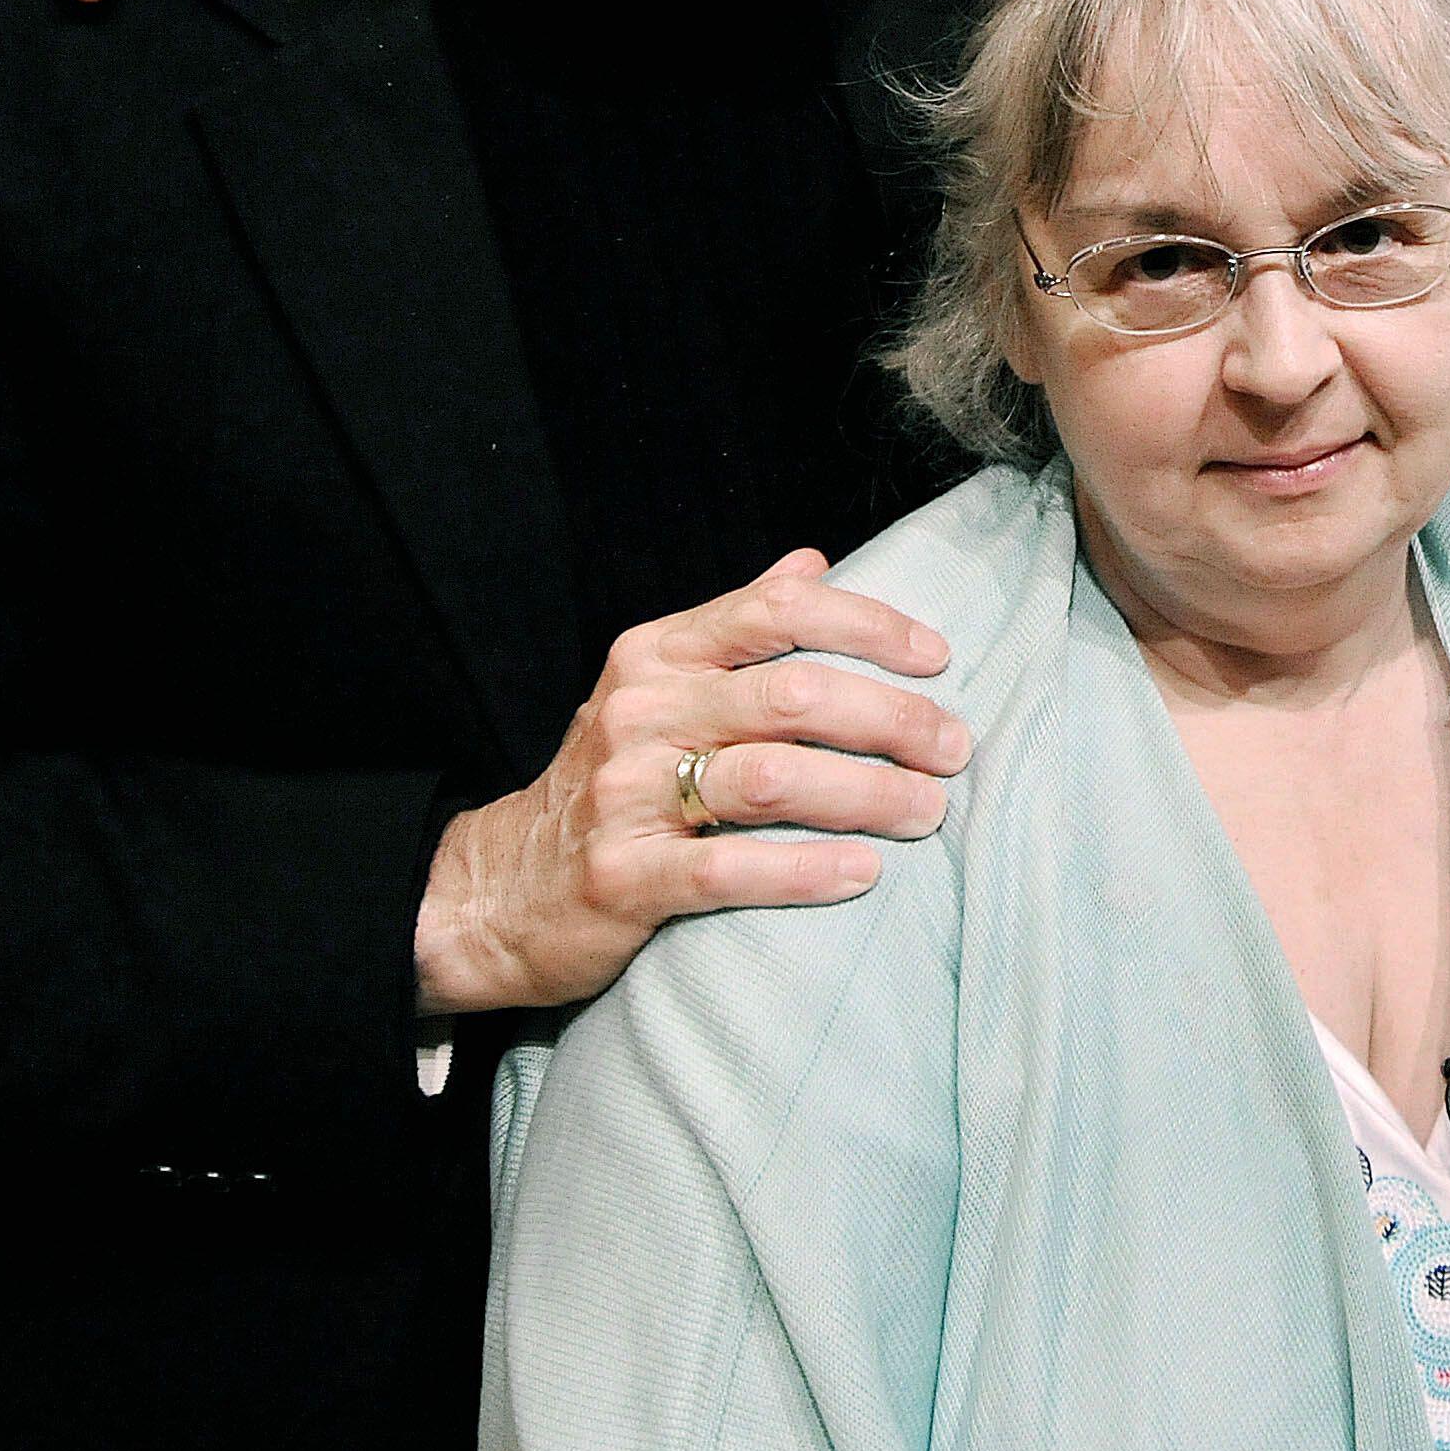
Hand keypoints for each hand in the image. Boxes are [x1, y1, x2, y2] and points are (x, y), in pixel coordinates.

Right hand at [410, 550, 968, 1015]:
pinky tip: (863, 872)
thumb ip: (736, 626)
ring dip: (868, 794)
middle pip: (792, 695)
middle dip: (891, 719)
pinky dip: (807, 869)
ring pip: (772, 778)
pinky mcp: (623, 878)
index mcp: (658, 655)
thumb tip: (813, 562)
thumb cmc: (608, 781)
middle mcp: (641, 711)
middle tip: (953, 749)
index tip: (935, 658)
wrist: (496, 888)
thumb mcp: (656, 686)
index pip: (777, 612)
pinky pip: (731, 869)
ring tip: (927, 810)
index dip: (868, 626)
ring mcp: (626, 795)